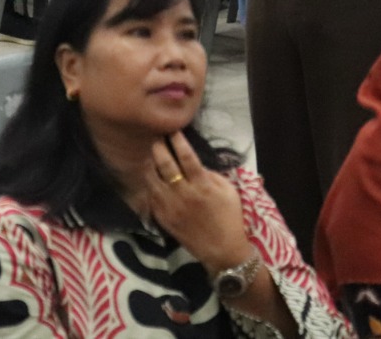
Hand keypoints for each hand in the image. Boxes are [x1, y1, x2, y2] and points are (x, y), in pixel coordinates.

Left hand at [145, 133, 252, 272]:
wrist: (223, 249)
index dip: (178, 141)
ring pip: (152, 180)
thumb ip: (211, 175)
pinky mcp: (163, 218)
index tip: (173, 132)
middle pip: (165, 165)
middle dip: (159, 148)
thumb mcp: (228, 191)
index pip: (186, 157)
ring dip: (150, 165)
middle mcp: (184, 194)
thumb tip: (195, 163)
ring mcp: (171, 207)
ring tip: (151, 157)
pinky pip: (151, 197)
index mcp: (202, 185)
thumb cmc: (230, 217)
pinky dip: (150, 185)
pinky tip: (151, 178)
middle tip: (157, 139)